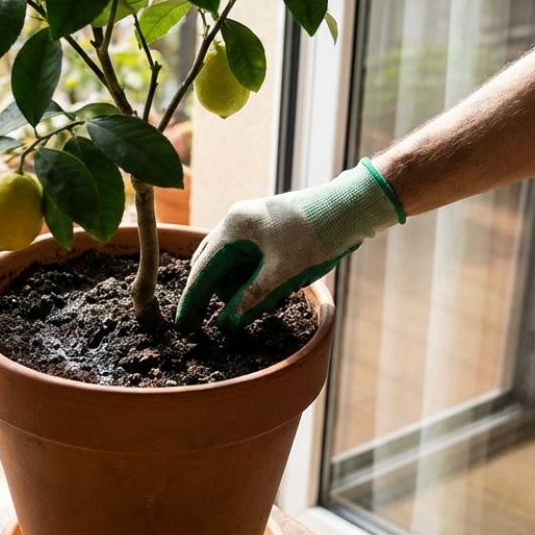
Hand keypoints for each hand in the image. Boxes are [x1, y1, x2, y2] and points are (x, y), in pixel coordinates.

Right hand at [176, 159, 404, 330]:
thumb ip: (252, 298)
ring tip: (266, 301)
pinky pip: (248, 260)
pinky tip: (273, 289)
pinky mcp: (266, 230)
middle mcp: (236, 222)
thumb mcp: (283, 273)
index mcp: (234, 228)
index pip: (202, 269)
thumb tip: (226, 324)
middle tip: (218, 322)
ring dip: (239, 287)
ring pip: (231, 265)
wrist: (350, 208)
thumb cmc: (316, 236)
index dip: (193, 300)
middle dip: (216, 294)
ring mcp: (251, 224)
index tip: (185, 325)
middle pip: (211, 266)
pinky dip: (253, 278)